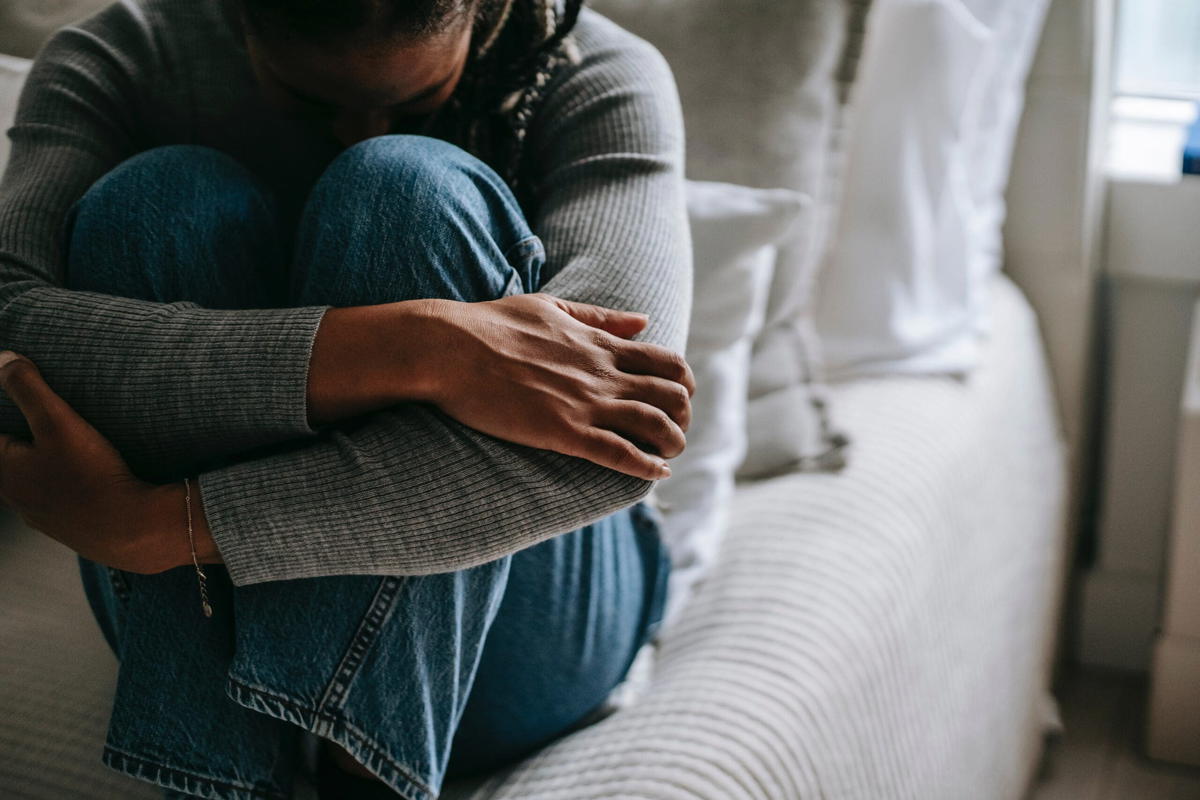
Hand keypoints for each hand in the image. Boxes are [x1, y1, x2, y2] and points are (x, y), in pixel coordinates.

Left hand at [0, 351, 190, 573]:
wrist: (132, 531)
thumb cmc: (91, 477)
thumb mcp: (59, 422)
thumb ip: (28, 388)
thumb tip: (3, 359)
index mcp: (4, 470)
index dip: (6, 417)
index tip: (18, 404)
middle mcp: (15, 498)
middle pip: (10, 462)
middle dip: (22, 442)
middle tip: (48, 423)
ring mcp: (42, 517)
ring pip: (33, 484)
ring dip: (44, 467)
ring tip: (68, 450)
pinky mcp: (69, 529)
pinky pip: (58, 502)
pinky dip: (65, 487)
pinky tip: (87, 480)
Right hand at [422, 294, 694, 479]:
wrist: (450, 348)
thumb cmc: (492, 324)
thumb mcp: (553, 307)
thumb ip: (601, 318)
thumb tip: (644, 321)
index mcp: (601, 344)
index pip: (667, 363)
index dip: (683, 384)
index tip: (680, 398)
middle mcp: (602, 373)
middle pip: (671, 396)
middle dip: (684, 416)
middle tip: (676, 431)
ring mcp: (585, 403)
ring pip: (654, 425)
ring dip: (672, 443)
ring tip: (670, 455)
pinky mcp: (563, 432)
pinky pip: (618, 453)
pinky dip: (645, 466)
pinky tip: (656, 473)